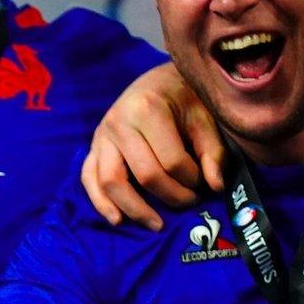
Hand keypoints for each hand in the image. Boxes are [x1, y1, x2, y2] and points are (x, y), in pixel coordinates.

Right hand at [81, 61, 225, 230]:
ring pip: (111, 182)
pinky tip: (117, 219)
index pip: (171, 161)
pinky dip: (100, 202)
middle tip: (190, 203)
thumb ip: (212, 151)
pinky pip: (89, 178)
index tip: (205, 184)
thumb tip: (214, 186)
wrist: (160, 79)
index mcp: (148, 110)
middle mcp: (119, 123)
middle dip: (171, 196)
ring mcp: (101, 136)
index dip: (192, 179)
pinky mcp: (93, 147)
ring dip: (134, 208)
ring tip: (155, 224)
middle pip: (144, 175)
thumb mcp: (204, 117)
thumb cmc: (185, 97)